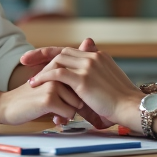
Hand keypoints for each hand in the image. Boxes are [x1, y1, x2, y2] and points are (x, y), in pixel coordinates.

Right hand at [0, 79, 81, 125]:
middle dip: (73, 105)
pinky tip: (52, 118)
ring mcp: (53, 85)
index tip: (67, 100)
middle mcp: (57, 72)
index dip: (79, 94)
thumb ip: (69, 84)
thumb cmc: (31, 99)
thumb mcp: (50, 87)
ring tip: (54, 112)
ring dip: (68, 113)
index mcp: (58, 66)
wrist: (7, 106)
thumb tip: (88, 88)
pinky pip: (69, 113)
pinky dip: (63, 118)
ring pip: (77, 105)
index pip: (81, 80)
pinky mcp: (49, 99)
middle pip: (81, 94)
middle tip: (58, 107)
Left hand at [29, 41, 143, 129]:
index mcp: (99, 56)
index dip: (53, 52)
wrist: (130, 107)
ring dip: (43, 68)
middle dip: (42, 55)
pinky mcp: (83, 78)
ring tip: (32, 79)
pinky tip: (36, 83)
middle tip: (26, 62)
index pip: (71, 50)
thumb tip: (79, 90)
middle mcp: (93, 56)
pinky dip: (44, 76)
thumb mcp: (105, 88)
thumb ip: (91, 83)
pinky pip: (57, 73)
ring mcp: (89, 65)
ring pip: (58, 60)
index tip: (37, 56)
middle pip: (62, 52)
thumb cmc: (120, 103)